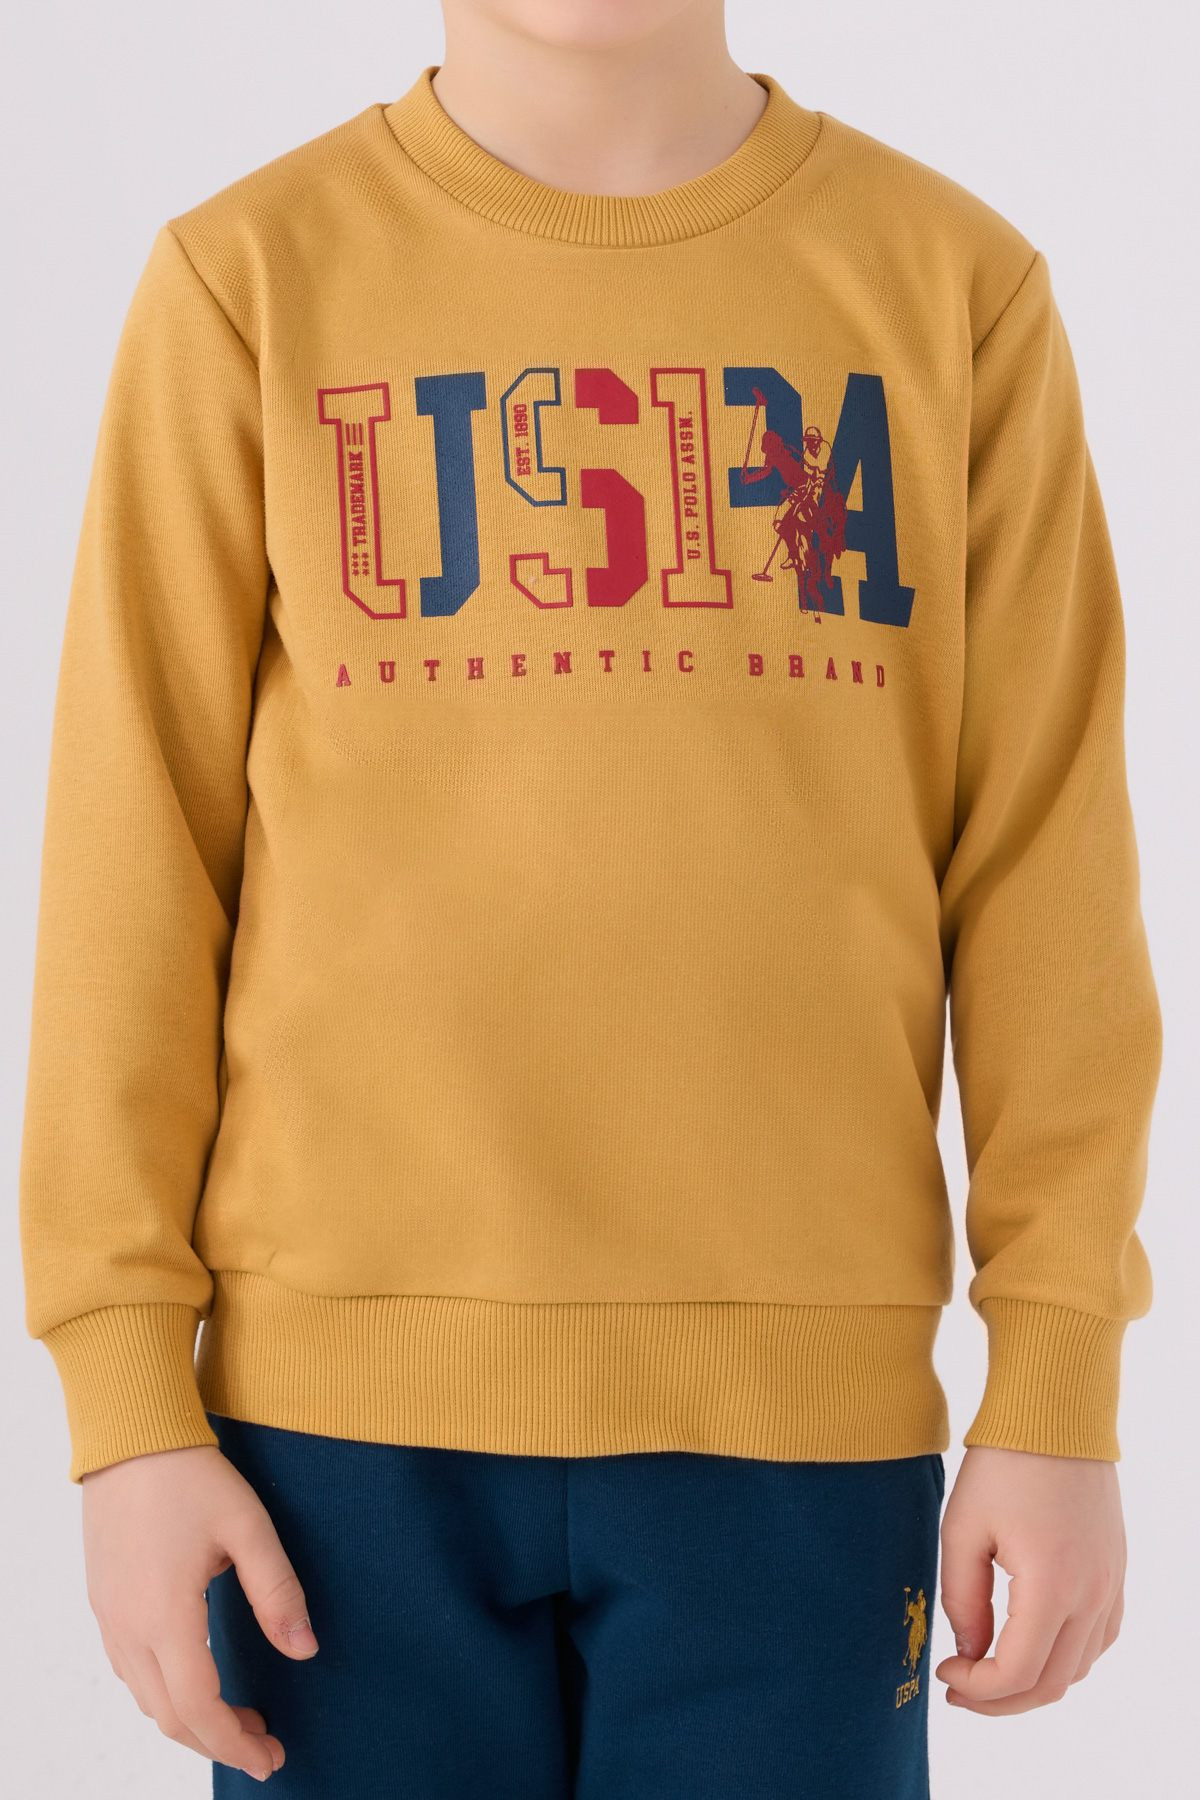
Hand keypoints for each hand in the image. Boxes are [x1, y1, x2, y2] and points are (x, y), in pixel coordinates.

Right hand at [81, 1443, 318, 1780]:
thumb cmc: (191, 1475)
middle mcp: (128, 1628)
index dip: (235, 1744)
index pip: (199, 1710)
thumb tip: (305, 1651)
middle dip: (218, 1740)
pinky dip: (164, 1692)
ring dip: (191, 1719)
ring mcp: (109, 1616)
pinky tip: (196, 1678)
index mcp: (164, 1617)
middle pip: (170, 1717)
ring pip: (146, 1698)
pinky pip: (129, 1670)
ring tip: (240, 1715)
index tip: (271, 1758)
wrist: (131, 1435)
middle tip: (265, 1742)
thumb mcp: (248, 1527)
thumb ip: (277, 1592)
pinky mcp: (104, 1600)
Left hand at [936, 1446, 1124, 1714]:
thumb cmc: (1003, 1464)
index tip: (944, 1671)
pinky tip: (1030, 1644)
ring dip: (1034, 1682)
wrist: (1055, 1415)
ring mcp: (1110, 1585)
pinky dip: (1066, 1657)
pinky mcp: (1114, 1571)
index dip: (977, 1687)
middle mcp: (1091, 1595)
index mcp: (1052, 1587)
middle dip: (1001, 1699)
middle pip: (1051, 1683)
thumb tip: (969, 1651)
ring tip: (988, 1670)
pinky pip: (1099, 1639)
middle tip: (960, 1686)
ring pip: (1079, 1668)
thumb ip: (963, 1599)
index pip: (1017, 1672)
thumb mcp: (963, 1529)